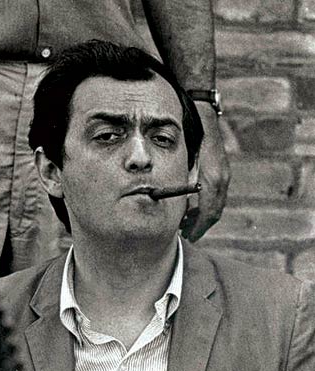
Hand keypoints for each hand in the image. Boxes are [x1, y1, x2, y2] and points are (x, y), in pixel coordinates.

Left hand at [180, 104, 230, 241]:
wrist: (200, 111)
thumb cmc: (186, 135)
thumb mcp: (180, 161)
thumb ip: (179, 183)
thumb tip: (170, 204)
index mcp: (212, 178)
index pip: (208, 212)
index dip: (198, 227)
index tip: (188, 237)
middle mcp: (221, 177)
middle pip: (213, 210)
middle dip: (199, 225)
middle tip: (185, 235)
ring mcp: (222, 172)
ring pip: (215, 202)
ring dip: (200, 216)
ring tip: (184, 224)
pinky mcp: (219, 168)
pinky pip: (214, 193)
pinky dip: (203, 204)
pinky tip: (189, 206)